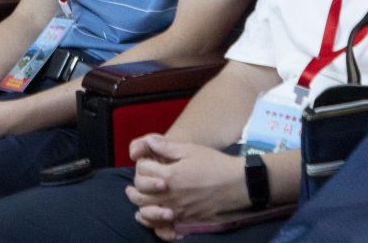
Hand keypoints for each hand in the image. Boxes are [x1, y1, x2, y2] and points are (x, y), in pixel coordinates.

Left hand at [125, 136, 250, 239]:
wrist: (236, 184)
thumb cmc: (214, 164)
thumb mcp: (190, 150)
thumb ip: (166, 147)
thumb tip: (148, 141)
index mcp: (169, 175)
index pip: (142, 171)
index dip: (141, 164)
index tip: (146, 162)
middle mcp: (170, 195)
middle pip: (140, 194)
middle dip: (134, 187)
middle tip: (131, 185)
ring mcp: (177, 209)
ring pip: (147, 212)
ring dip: (139, 205)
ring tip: (136, 199)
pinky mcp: (185, 219)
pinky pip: (162, 225)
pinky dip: (152, 221)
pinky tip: (151, 214)